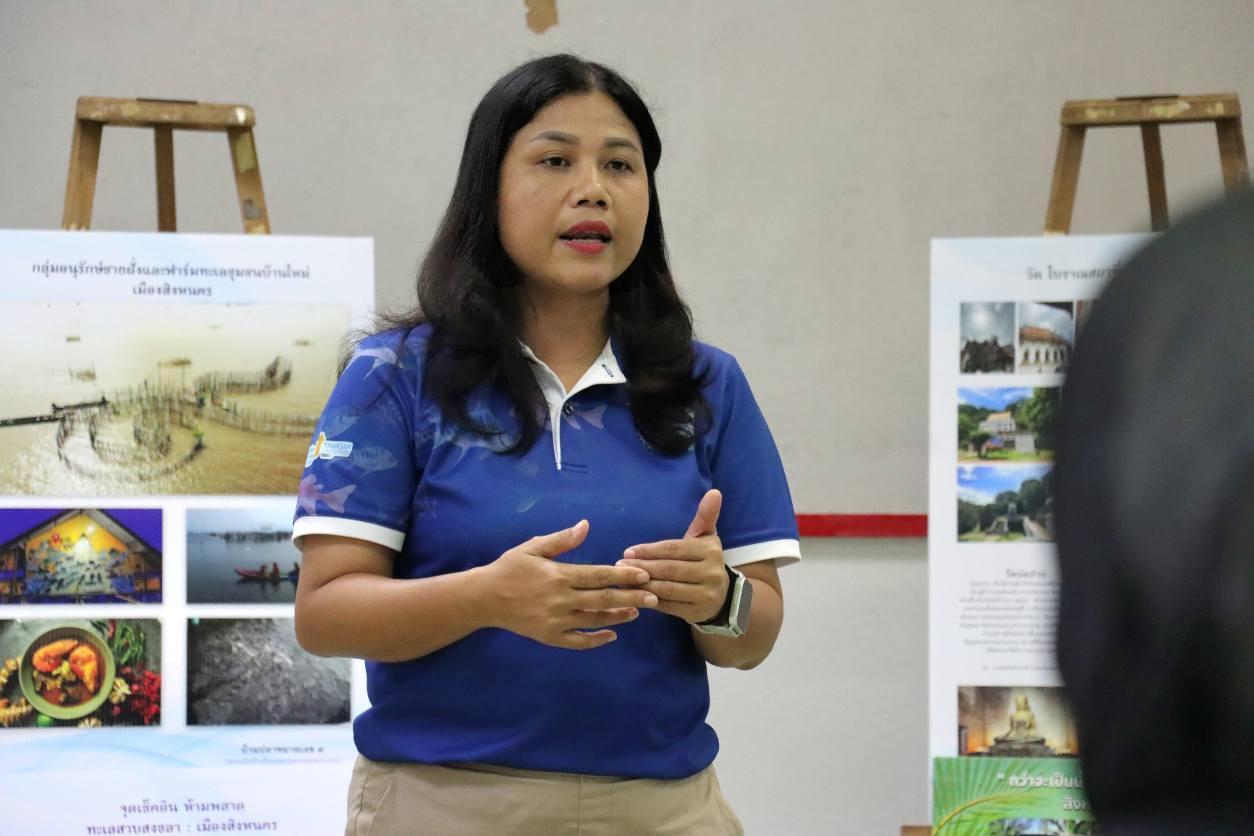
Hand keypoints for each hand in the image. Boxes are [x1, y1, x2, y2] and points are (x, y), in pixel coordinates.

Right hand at [483, 520, 658, 649]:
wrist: (484, 598)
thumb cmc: (510, 568)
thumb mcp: (533, 547)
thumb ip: (562, 539)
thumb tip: (586, 525)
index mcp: (558, 575)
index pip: (598, 575)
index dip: (624, 575)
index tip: (644, 574)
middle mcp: (560, 600)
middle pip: (603, 599)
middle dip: (631, 597)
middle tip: (654, 596)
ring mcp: (555, 621)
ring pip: (594, 620)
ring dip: (618, 616)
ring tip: (637, 612)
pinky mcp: (549, 637)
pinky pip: (578, 641)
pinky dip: (596, 640)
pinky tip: (612, 634)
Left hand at [618, 490, 727, 624]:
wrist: (721, 596)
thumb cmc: (704, 560)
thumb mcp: (706, 537)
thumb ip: (705, 516)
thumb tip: (714, 492)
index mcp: (710, 551)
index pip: (674, 549)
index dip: (649, 550)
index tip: (627, 551)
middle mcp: (711, 573)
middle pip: (669, 569)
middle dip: (642, 567)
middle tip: (618, 565)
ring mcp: (705, 595)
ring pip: (667, 589)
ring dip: (641, 584)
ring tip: (622, 580)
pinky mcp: (696, 612)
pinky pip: (668, 606)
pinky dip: (648, 600)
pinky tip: (634, 595)